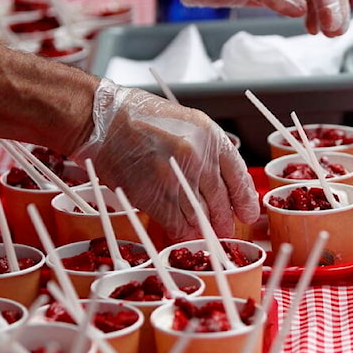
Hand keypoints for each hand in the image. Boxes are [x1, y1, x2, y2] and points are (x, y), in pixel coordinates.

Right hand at [72, 81, 259, 240]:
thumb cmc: (139, 117)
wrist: (103, 120)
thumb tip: (220, 179)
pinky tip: (184, 234)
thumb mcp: (187, 123)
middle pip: (221, 200)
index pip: (238, 175)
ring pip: (201, 215)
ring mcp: (177, 179)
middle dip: (225, 220)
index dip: (246, 199)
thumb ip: (206, 149)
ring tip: (207, 234)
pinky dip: (182, 232)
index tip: (249, 212)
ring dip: (205, 229)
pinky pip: (177, 223)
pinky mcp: (155, 196)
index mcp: (210, 137)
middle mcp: (198, 158)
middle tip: (225, 229)